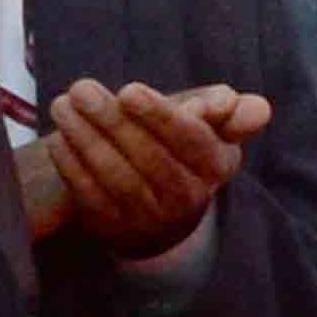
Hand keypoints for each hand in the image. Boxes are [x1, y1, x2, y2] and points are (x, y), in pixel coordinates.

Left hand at [40, 79, 261, 257]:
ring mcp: (150, 217)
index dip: (159, 116)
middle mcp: (187, 197)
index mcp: (215, 166)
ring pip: (116, 176)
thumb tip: (257, 109)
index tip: (129, 90)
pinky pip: (91, 196)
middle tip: (82, 89)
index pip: (190, 140)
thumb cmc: (183, 149)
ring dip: (85, 139)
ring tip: (63, 105)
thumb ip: (231, 113)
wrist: (163, 209)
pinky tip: (59, 137)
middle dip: (111, 121)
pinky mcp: (115, 227)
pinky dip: (71, 166)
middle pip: (147, 157)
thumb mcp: (211, 128)